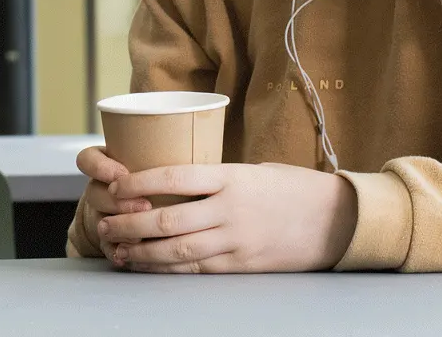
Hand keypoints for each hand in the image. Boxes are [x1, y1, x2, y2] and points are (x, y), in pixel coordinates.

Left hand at [93, 162, 356, 272]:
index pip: (176, 176)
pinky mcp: (243, 266)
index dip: (140, 182)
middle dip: (130, 224)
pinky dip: (168, 270)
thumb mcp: (252, 170)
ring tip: (117, 250)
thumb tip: (169, 182)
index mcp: (232, 178)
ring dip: (142, 252)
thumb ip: (214, 178)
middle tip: (104, 224)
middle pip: (169, 219)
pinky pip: (198, 270)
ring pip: (178, 251)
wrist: (337, 219)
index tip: (115, 184)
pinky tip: (147, 267)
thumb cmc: (292, 188)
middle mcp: (231, 210)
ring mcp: (237, 241)